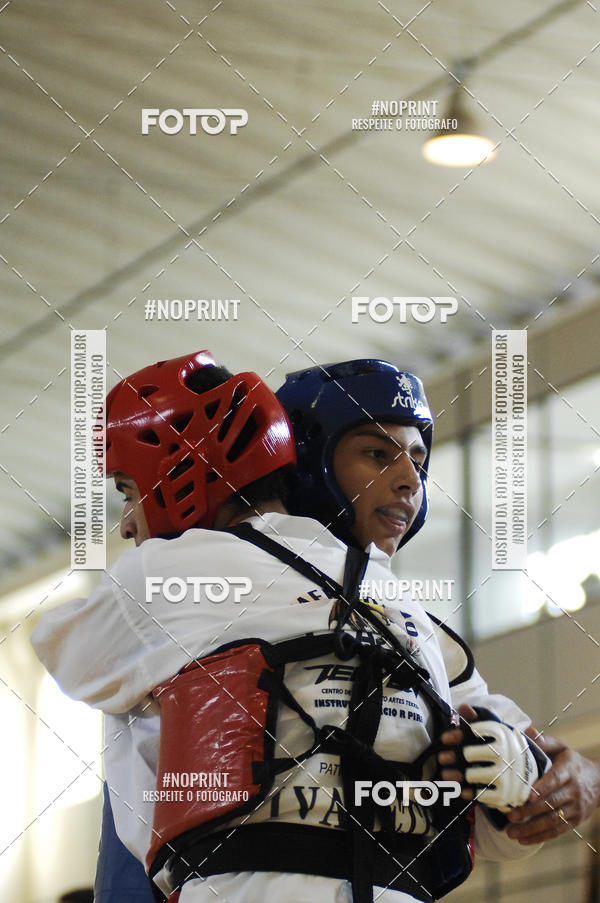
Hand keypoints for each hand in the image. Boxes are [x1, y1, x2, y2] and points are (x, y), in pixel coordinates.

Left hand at [438, 704, 539, 810]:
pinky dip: (470, 793)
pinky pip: (484, 794)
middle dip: (454, 757)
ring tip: (445, 775)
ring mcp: (508, 775)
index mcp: (505, 735)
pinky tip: (459, 790)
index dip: (457, 735)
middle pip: (472, 754)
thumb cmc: (515, 749)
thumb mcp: (503, 731)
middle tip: (441, 758)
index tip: (444, 739)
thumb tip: (464, 707)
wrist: (543, 772)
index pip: (477, 731)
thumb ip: (482, 718)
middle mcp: (507, 753)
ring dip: (458, 776)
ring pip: (475, 775)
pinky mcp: (508, 794)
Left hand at [505, 730, 599, 844]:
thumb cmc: (572, 762)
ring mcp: (575, 808)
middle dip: (529, 812)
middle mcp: (573, 791)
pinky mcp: (575, 821)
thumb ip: (545, 741)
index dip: (543, 788)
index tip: (528, 796)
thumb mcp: (561, 748)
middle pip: (551, 803)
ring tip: (511, 832)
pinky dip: (540, 837)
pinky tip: (523, 840)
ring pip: (553, 820)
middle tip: (510, 816)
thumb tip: (527, 732)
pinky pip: (557, 831)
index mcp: (568, 770)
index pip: (556, 779)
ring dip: (531, 828)